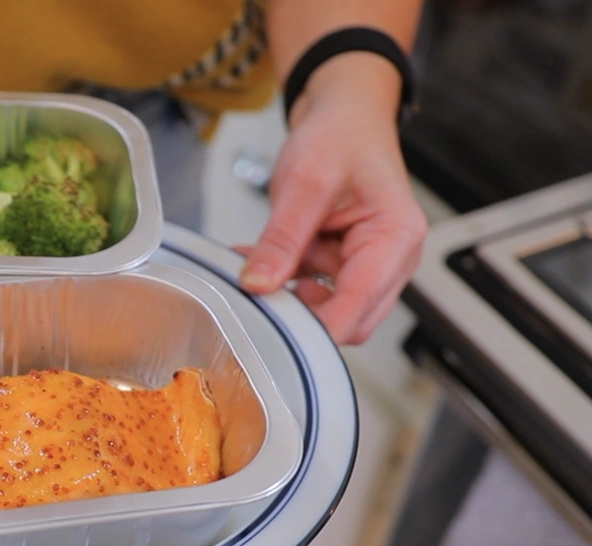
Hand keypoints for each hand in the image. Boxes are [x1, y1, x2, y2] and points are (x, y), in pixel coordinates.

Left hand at [236, 54, 427, 345]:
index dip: (315, 327)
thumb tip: (258, 285)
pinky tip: (259, 259)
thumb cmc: (340, 136)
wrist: (344, 113)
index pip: (357, 308)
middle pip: (349, 320)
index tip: (272, 326)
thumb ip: (281, 239)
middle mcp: (392, 259)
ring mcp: (370, 264)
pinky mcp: (346, 262)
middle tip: (256, 292)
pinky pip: (314, 289)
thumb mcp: (304, 182)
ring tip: (254, 263)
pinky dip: (285, 280)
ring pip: (327, 308)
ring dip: (288, 293)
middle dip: (302, 313)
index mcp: (396, 239)